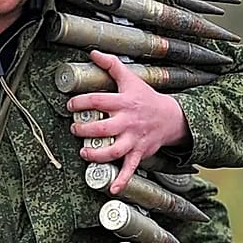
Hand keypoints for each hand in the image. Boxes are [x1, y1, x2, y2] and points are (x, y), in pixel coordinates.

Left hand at [68, 50, 189, 192]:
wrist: (171, 117)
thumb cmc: (147, 98)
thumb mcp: (131, 79)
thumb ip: (111, 66)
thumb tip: (93, 52)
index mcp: (124, 103)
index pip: (98, 101)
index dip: (80, 103)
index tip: (70, 105)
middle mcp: (128, 122)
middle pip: (102, 128)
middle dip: (84, 130)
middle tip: (75, 129)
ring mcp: (134, 139)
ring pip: (113, 151)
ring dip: (96, 155)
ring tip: (84, 153)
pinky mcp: (139, 153)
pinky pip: (130, 169)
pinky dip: (122, 180)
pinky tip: (112, 189)